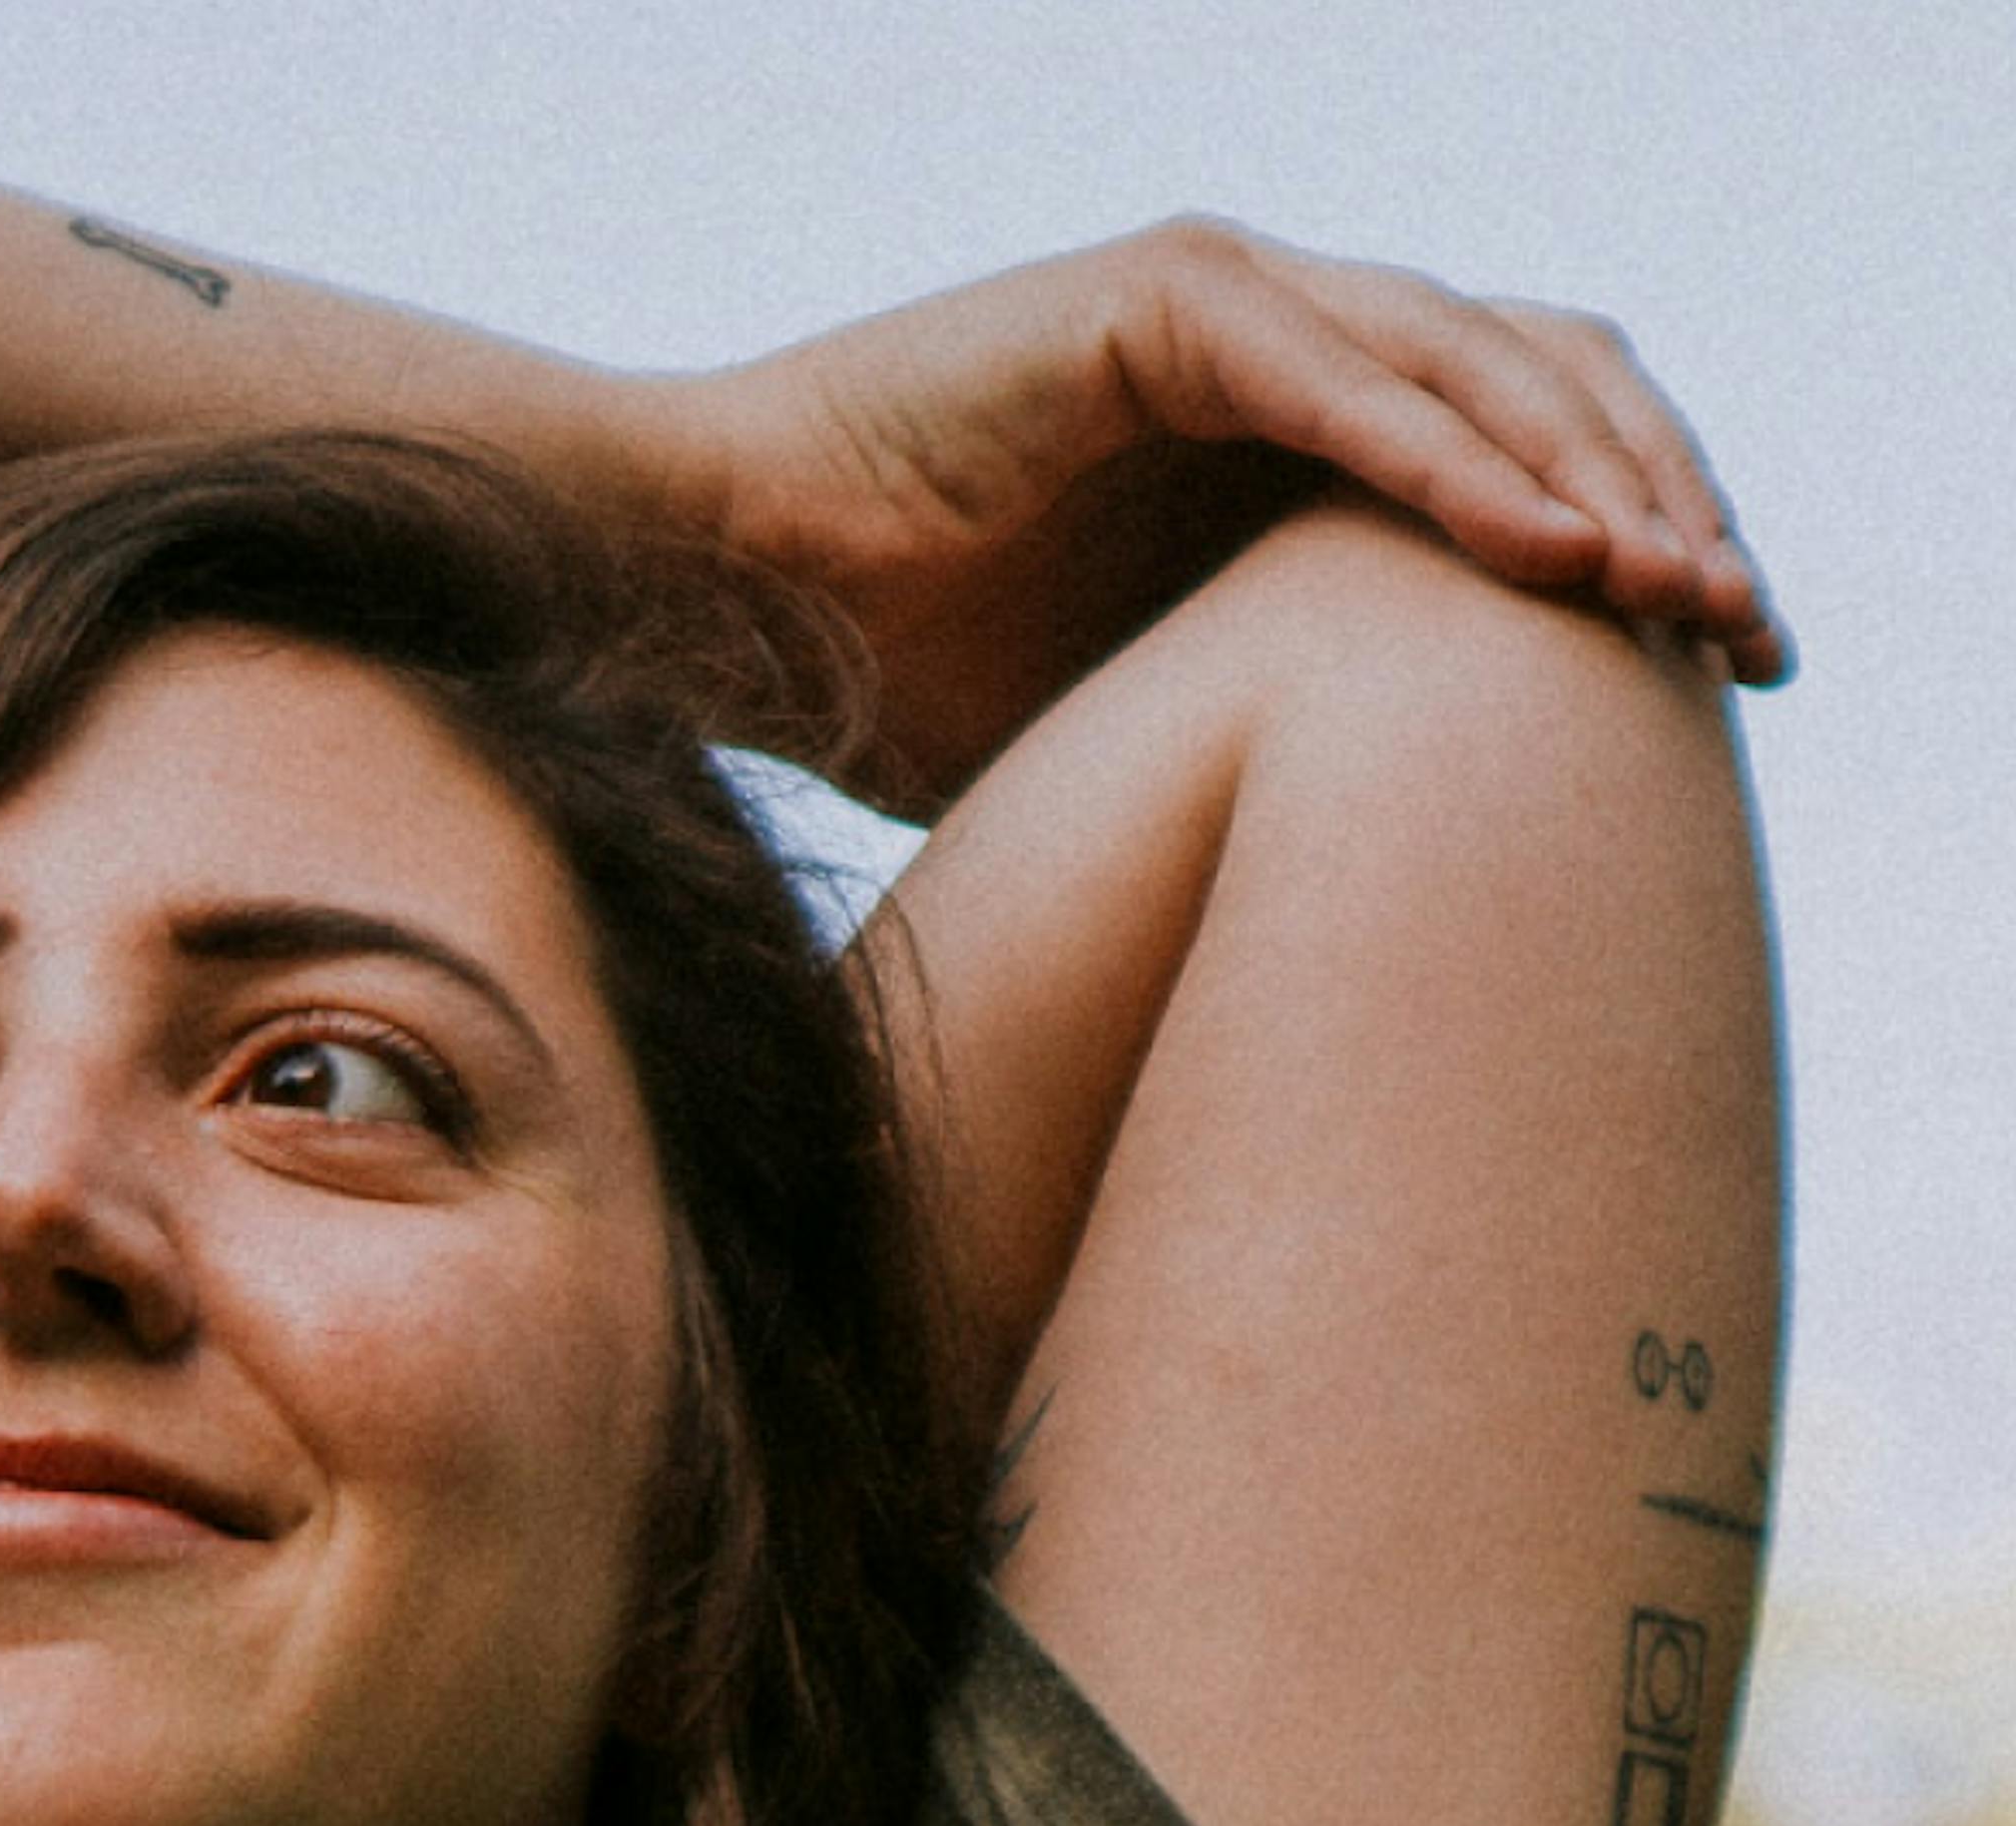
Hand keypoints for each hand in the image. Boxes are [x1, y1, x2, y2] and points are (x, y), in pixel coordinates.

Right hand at [676, 220, 1788, 814]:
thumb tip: (1396, 884)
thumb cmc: (893, 677)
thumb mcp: (1147, 722)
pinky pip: (1343, 378)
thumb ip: (1277, 725)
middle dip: (1667, 503)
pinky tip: (1544, 553)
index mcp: (1288, 425)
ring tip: (1676, 598)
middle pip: (1549, 380)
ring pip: (1479, 361)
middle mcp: (1282, 335)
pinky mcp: (1157, 304)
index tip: (1719, 676)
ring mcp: (1225, 301)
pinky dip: (1451, 462)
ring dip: (1593, 478)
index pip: (1528, 443)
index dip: (1640, 540)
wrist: (719, 590)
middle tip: (1745, 640)